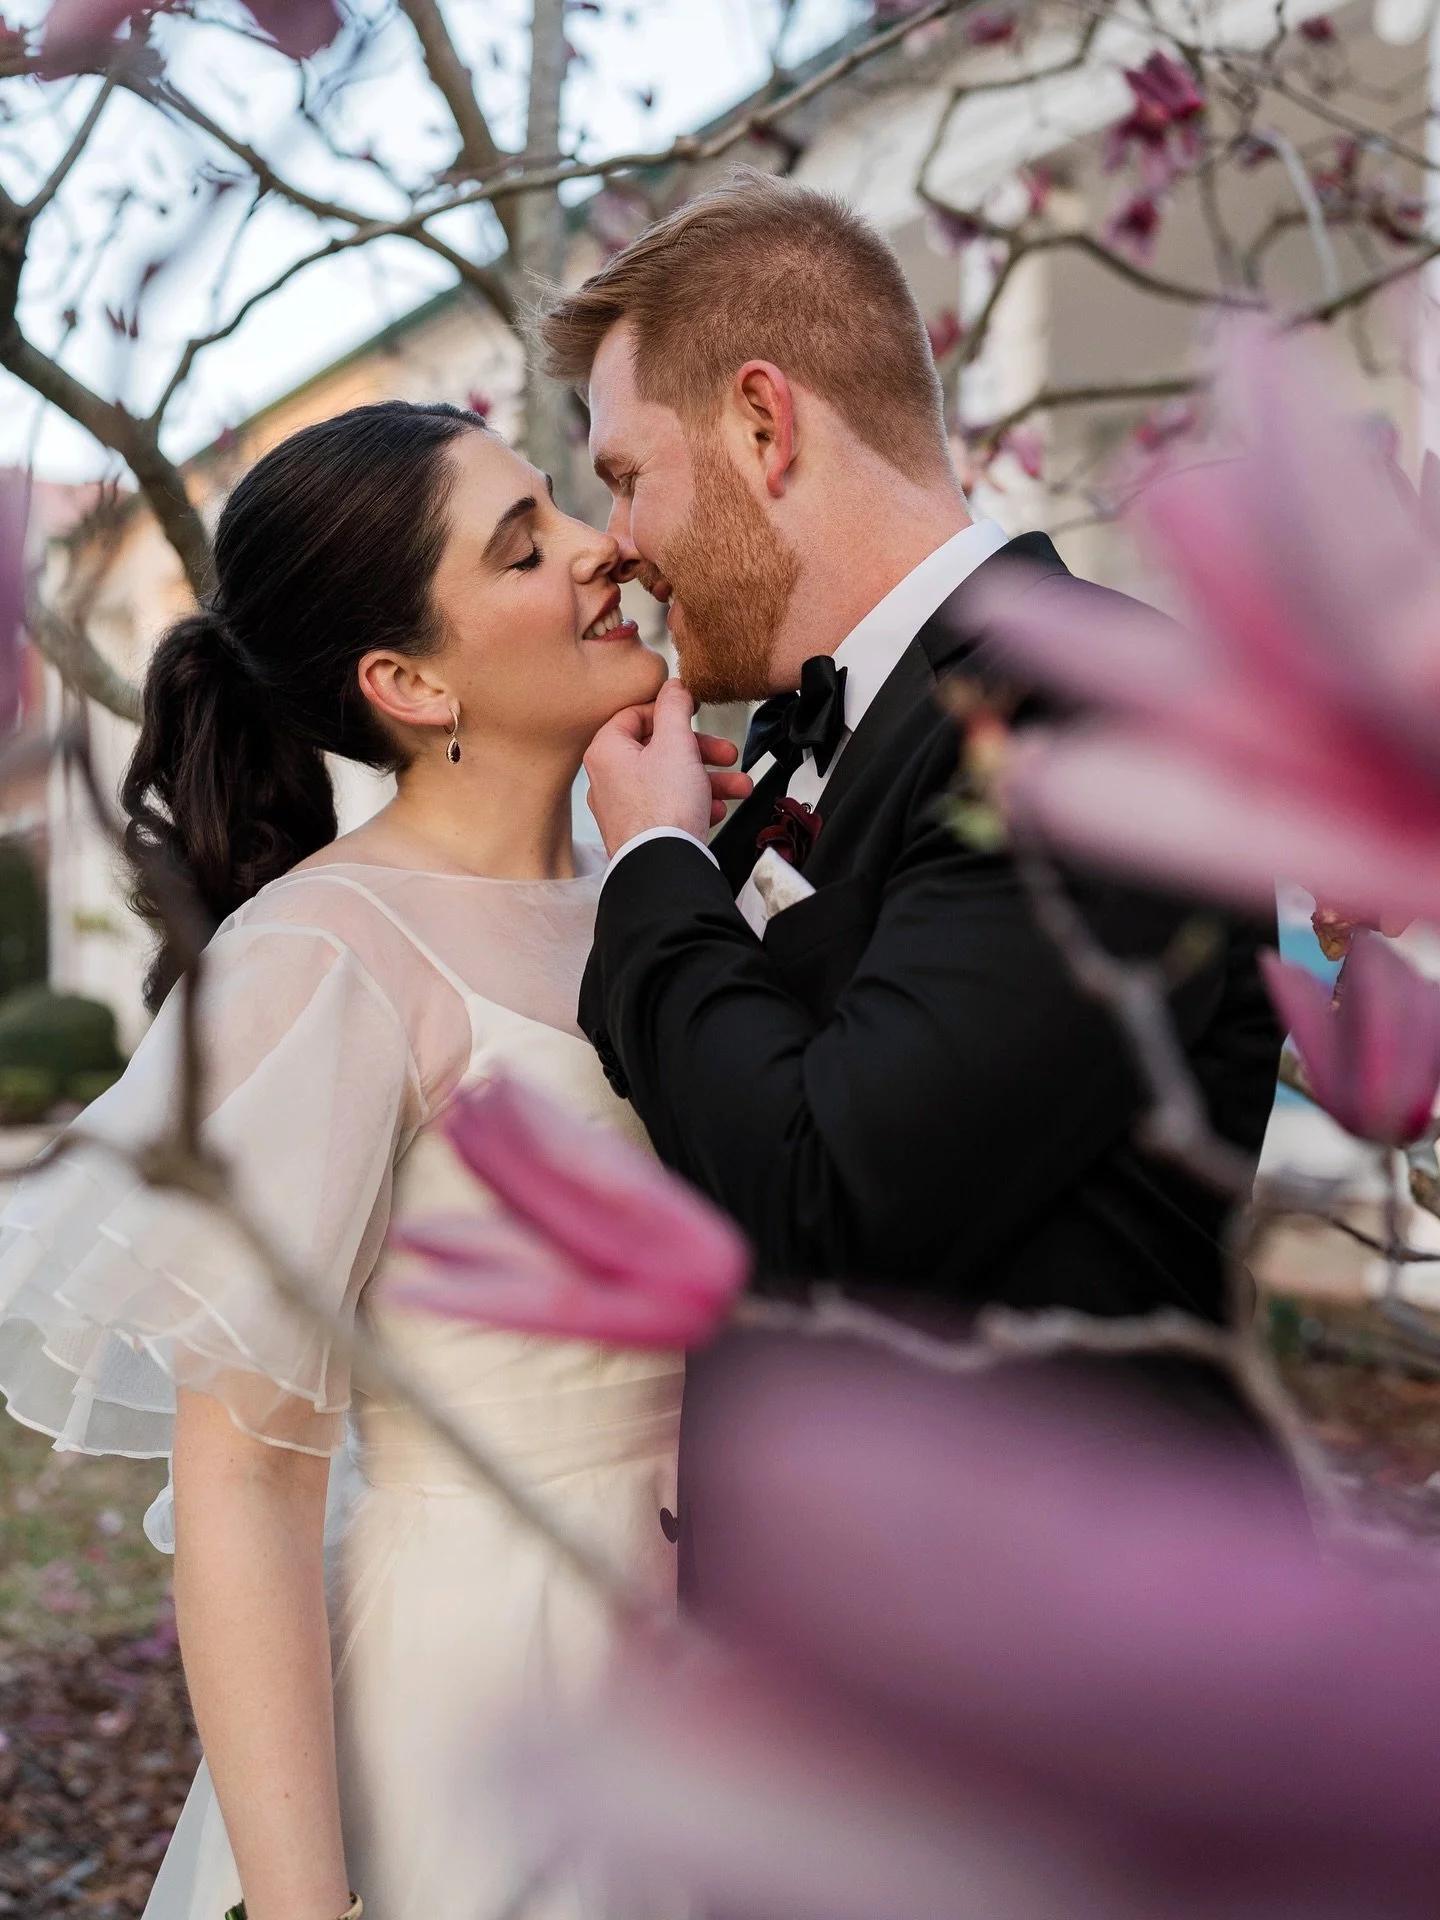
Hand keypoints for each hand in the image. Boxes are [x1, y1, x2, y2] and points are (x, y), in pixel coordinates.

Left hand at [584, 679, 752, 856]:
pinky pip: (669, 807)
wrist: (663, 866)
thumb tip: (673, 686)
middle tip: (727, 752)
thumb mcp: (676, 743)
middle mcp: (608, 779)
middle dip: (703, 752)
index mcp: (608, 751)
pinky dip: (695, 804)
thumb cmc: (663, 808)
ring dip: (709, 780)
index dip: (669, 710)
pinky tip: (716, 810)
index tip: (693, 710)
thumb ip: (675, 708)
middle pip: (660, 750)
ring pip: (671, 780)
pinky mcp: (639, 831)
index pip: (636, 715)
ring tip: (739, 786)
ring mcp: (623, 808)